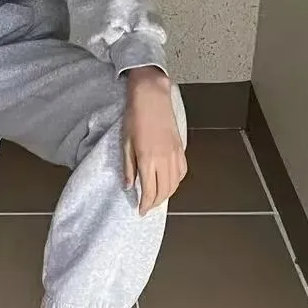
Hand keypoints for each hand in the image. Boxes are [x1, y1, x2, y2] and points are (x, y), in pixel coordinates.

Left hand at [123, 68, 186, 215]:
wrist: (151, 97)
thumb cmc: (135, 115)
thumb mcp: (125, 142)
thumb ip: (128, 166)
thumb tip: (128, 185)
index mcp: (148, 159)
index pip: (149, 191)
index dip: (146, 204)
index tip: (141, 210)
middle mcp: (164, 159)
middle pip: (164, 191)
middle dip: (155, 203)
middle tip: (148, 206)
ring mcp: (174, 154)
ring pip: (175, 184)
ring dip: (167, 194)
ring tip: (157, 198)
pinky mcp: (180, 148)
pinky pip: (182, 171)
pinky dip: (176, 181)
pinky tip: (170, 182)